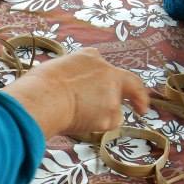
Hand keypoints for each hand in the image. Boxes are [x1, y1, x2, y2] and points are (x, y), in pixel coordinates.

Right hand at [0, 49, 149, 138]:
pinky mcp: (111, 115)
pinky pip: (107, 124)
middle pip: (130, 84)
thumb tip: (70, 87)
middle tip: (142, 108)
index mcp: (90, 57)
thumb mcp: (56, 68)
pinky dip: (97, 126)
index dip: (110, 78)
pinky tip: (79, 123)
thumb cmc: (40, 85)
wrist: (45, 98)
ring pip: (114, 110)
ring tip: (76, 117)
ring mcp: (112, 94)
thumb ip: (72, 74)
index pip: (105, 65)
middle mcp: (107, 72)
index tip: (118, 85)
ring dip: (102, 116)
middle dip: (139, 97)